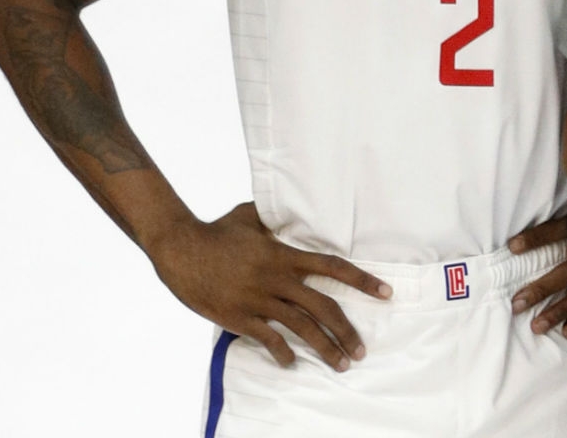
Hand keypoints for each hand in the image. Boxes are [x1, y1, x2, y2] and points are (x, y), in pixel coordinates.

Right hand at [145, 202, 390, 369]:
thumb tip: (289, 204)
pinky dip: (282, 352)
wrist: (179, 249)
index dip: (362, 280)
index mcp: (285, 256)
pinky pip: (267, 338)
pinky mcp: (238, 316)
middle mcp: (277, 280)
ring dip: (325, 347)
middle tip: (361, 350)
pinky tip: (292, 362)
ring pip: (301, 327)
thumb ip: (274, 217)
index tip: (386, 292)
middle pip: (324, 307)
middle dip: (347, 330)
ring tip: (341, 363)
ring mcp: (258, 300)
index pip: (334, 268)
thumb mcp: (249, 216)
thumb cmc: (215, 231)